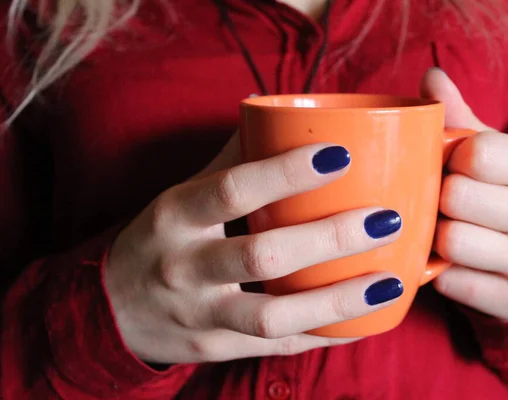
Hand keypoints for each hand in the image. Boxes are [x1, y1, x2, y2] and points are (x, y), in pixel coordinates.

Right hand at [105, 133, 403, 363]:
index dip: (286, 172)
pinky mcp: (218, 349)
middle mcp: (183, 268)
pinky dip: (327, 334)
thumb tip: (278, 118)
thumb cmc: (161, 239)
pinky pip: (279, 346)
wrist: (114, 309)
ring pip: (273, 316)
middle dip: (328, 238)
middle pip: (261, 256)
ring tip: (390, 281)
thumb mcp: (181, 194)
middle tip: (385, 220)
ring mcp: (199, 316)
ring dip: (337, 301)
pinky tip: (367, 320)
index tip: (341, 155)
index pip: (232, 189)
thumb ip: (229, 159)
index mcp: (176, 216)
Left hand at [421, 68, 507, 321]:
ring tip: (444, 230)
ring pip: (451, 241)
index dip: (451, 160)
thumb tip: (430, 76)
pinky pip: (450, 282)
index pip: (478, 153)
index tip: (454, 167)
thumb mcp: (489, 151)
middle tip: (444, 203)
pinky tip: (450, 263)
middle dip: (439, 199)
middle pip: (458, 198)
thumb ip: (459, 116)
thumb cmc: (498, 193)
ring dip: (435, 236)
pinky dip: (439, 273)